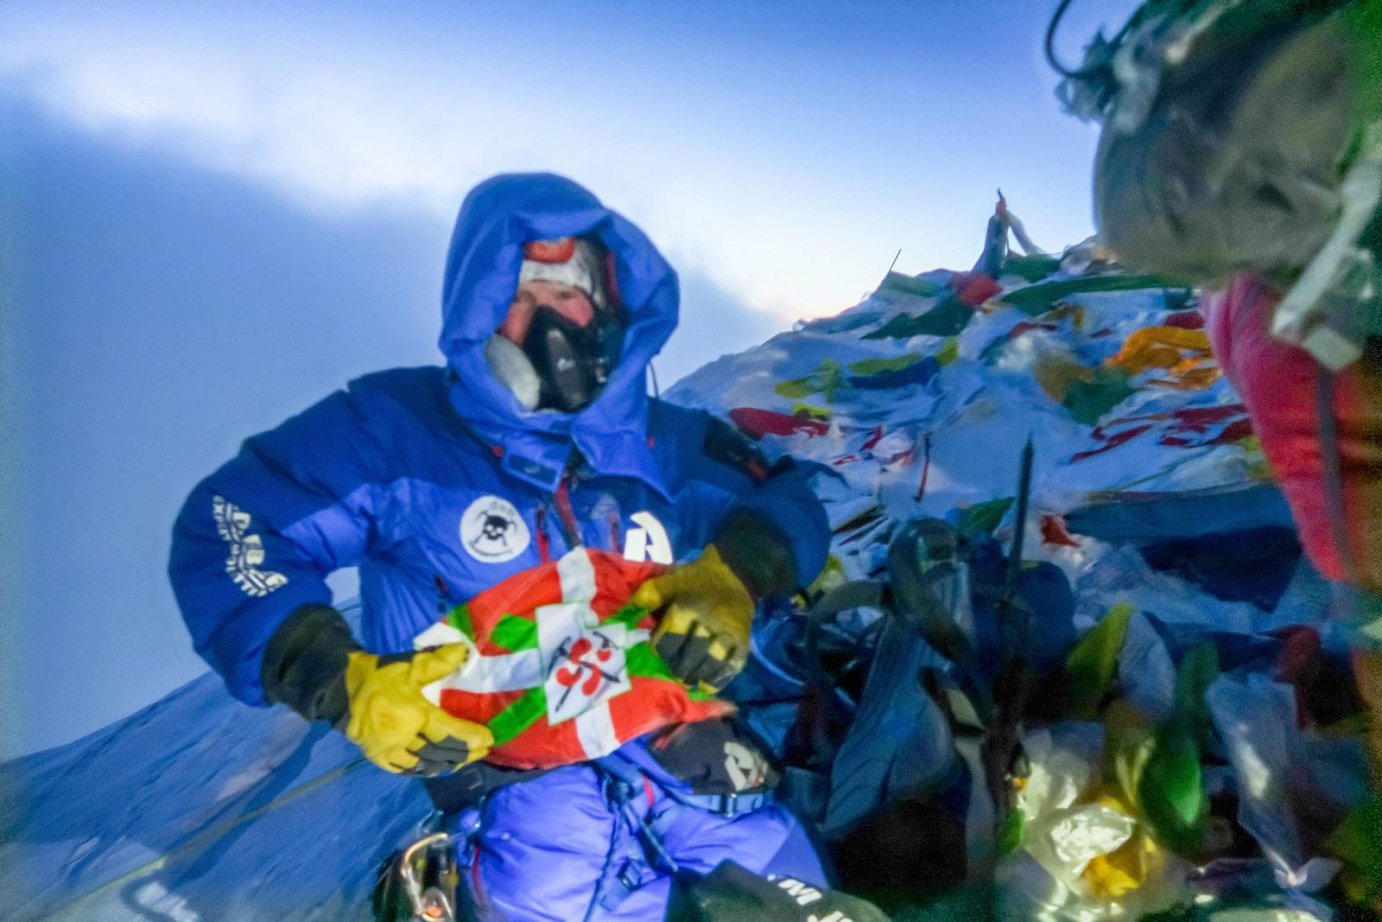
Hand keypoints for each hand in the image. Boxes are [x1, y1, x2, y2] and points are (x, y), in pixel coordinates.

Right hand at [343, 644, 492, 775]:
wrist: (342, 689)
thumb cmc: (381, 676)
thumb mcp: (410, 666)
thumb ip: (439, 662)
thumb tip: (465, 652)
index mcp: (413, 715)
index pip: (448, 731)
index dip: (470, 737)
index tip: (489, 739)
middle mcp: (403, 738)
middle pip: (440, 752)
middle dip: (464, 754)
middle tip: (482, 752)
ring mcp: (389, 751)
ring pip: (424, 765)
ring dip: (447, 765)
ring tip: (465, 760)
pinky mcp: (378, 757)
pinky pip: (405, 770)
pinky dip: (424, 770)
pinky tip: (436, 768)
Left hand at [633, 545, 753, 691]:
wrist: (735, 572)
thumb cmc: (695, 579)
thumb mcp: (669, 581)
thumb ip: (647, 597)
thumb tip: (624, 616)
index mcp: (686, 610)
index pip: (669, 641)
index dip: (660, 653)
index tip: (656, 657)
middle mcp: (708, 624)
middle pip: (691, 656)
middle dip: (679, 670)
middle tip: (673, 675)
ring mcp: (727, 634)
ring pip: (712, 663)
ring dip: (698, 676)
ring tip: (689, 682)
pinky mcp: (742, 641)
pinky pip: (733, 665)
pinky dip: (719, 679)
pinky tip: (707, 685)